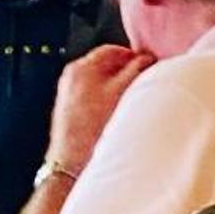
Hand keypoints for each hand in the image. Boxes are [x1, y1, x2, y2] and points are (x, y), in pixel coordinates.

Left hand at [48, 43, 153, 171]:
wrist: (71, 163)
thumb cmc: (94, 127)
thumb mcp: (122, 92)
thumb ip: (137, 69)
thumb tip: (147, 58)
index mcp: (81, 67)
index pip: (112, 50)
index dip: (133, 56)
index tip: (147, 65)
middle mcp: (71, 77)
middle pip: (105, 65)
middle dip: (125, 72)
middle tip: (141, 82)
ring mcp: (67, 93)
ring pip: (99, 81)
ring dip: (116, 86)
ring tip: (129, 100)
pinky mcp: (68, 110)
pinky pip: (91, 95)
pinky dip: (105, 98)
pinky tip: (116, 113)